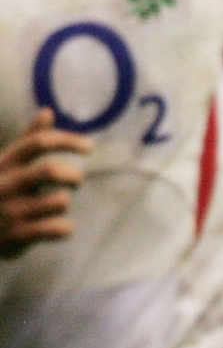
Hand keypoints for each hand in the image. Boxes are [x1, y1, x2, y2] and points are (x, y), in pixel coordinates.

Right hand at [0, 109, 91, 257]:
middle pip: (49, 171)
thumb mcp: (5, 164)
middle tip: (76, 181)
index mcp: (3, 163)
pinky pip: (59, 229)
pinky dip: (65, 228)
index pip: (38, 142)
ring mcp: (10, 211)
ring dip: (63, 203)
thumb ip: (27, 141)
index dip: (68, 141)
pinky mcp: (17, 236)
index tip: (90, 146)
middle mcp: (5, 184)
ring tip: (52, 208)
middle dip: (72, 175)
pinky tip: (57, 228)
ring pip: (59, 201)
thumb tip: (48, 111)